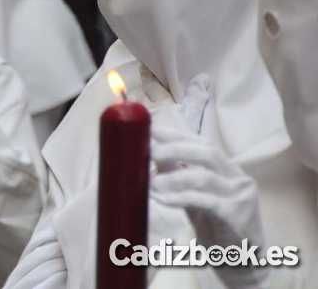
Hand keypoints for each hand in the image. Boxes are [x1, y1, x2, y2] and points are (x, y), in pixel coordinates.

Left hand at [151, 126, 266, 287]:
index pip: (202, 143)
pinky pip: (206, 202)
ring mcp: (241, 196)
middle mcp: (238, 177)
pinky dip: (181, 198)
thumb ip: (178, 174)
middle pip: (207, 152)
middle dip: (175, 149)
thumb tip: (152, 152)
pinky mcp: (237, 216)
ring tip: (151, 183)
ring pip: (204, 177)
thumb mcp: (194, 196)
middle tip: (150, 151)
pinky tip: (163, 200)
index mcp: (228, 169)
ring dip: (173, 177)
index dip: (176, 135)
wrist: (241, 261)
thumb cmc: (215, 225)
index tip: (151, 129)